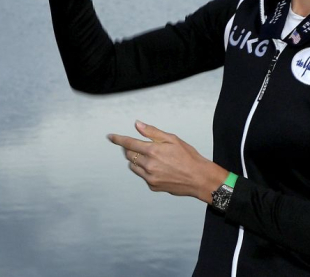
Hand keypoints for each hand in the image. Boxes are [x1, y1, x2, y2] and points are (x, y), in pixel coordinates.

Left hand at [107, 121, 228, 203]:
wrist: (199, 178)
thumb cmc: (188, 157)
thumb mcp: (172, 139)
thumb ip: (152, 132)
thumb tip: (138, 124)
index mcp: (153, 151)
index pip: (129, 143)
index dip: (118, 139)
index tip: (110, 137)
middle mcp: (149, 165)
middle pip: (129, 155)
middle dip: (130, 149)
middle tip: (139, 146)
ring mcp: (150, 177)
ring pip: (133, 166)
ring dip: (136, 160)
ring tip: (150, 157)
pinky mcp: (153, 186)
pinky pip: (142, 176)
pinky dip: (145, 170)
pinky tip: (158, 168)